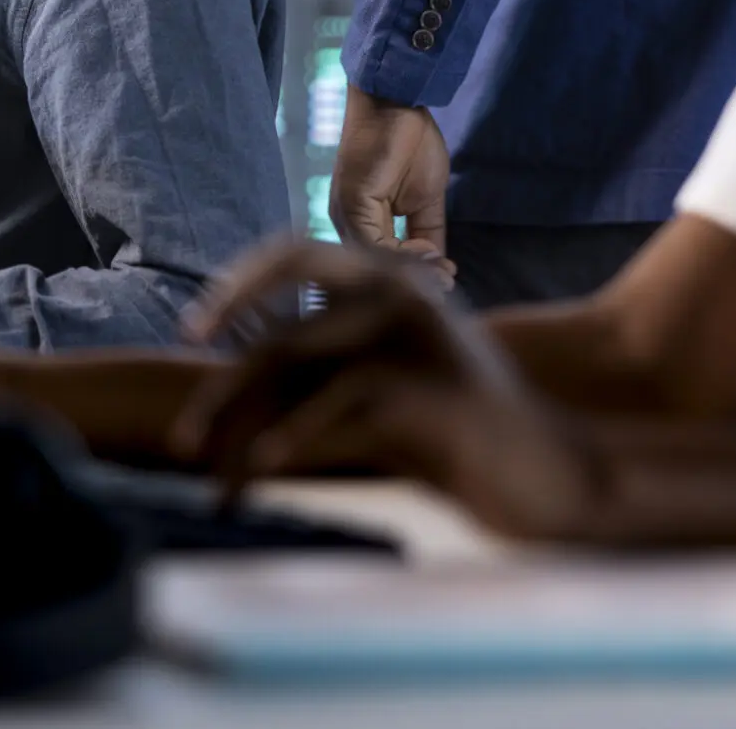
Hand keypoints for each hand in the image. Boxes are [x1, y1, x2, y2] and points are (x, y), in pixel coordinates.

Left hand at [173, 238, 601, 538]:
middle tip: (184, 445)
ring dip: (243, 429)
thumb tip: (225, 369)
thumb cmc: (455, 437)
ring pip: (296, 364)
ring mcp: (420, 333)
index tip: (193, 333)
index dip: (235, 287)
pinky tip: (264, 464)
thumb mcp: (374, 387)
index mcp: (388, 276)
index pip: (290, 252)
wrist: (551, 476)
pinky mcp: (436, 383)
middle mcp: (401, 290)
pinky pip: (342, 400)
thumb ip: (317, 365)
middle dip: (223, 393)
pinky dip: (296, 433)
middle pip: (280, 333)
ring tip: (219, 483)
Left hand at [332, 86, 452, 267]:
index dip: (418, 274)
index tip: (448, 276)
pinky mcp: (352, 203)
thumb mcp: (425, 198)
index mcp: (361, 220)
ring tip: (442, 271)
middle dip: (416, 279)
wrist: (398, 103)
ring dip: (414, 271)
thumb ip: (427, 230)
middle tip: (446, 283)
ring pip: (375, 261)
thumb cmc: (410, 143)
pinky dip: (404, 255)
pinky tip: (429, 253)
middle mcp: (346, 220)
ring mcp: (345, 213)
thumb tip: (437, 263)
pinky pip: (374, 244)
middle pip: (378, 267)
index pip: (385, 261)